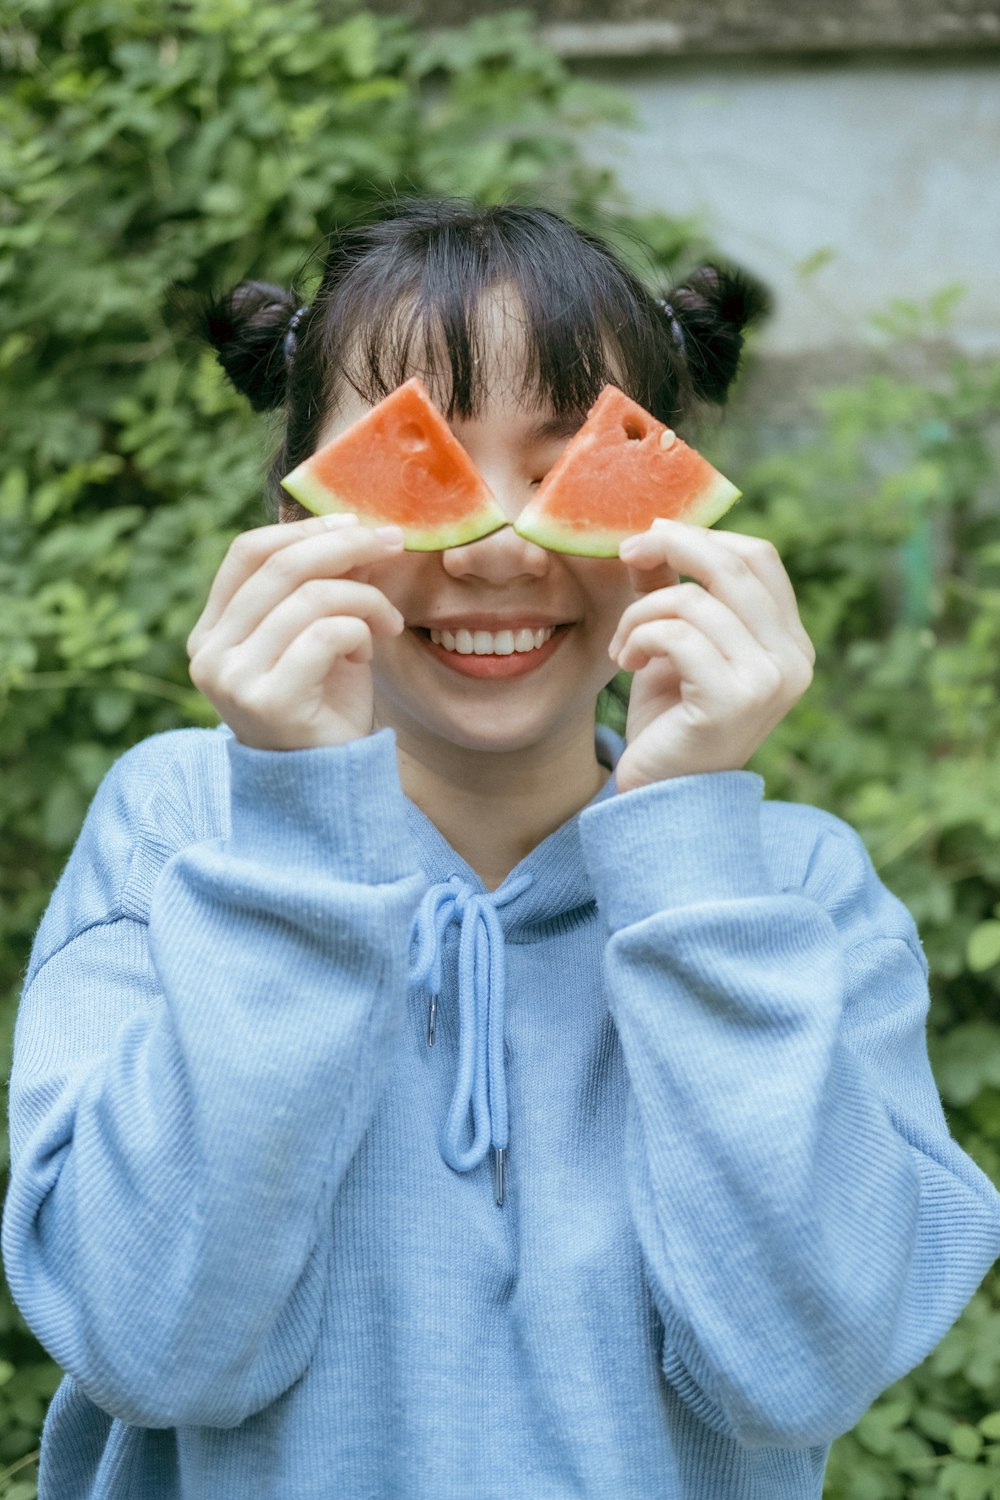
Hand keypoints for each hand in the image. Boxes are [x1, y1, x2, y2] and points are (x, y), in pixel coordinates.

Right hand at [187, 514, 405, 750]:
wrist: (329, 783)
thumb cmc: (325, 706)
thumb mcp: (318, 635)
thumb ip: (321, 586)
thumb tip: (351, 525)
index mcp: (211, 631)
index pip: (247, 552)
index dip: (305, 530)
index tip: (356, 523)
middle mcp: (210, 654)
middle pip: (282, 566)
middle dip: (348, 546)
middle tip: (394, 544)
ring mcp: (233, 680)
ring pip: (311, 598)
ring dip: (366, 599)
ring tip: (388, 622)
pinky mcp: (270, 702)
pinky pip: (326, 634)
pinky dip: (361, 632)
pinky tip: (370, 653)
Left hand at [609, 520, 814, 791]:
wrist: (662, 798)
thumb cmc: (670, 722)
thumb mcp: (673, 645)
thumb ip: (673, 590)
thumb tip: (653, 531)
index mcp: (789, 642)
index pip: (759, 557)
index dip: (702, 535)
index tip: (650, 537)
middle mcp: (792, 660)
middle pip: (734, 565)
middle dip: (672, 546)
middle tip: (627, 553)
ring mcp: (768, 682)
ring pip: (695, 600)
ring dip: (641, 613)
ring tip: (624, 645)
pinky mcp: (732, 700)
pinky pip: (677, 635)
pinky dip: (639, 637)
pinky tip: (627, 662)